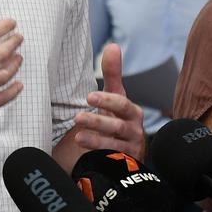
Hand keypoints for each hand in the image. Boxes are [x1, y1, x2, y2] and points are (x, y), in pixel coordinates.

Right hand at [0, 0, 23, 135]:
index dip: (4, 27)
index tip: (11, 24)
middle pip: (1, 53)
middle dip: (13, 43)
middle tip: (18, 39)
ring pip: (3, 75)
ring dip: (14, 64)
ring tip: (18, 58)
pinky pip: (0, 99)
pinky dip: (13, 92)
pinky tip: (18, 86)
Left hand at [72, 43, 145, 158]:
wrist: (125, 153)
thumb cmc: (117, 119)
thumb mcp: (115, 96)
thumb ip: (113, 73)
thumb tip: (113, 46)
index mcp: (132, 112)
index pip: (121, 104)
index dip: (107, 100)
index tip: (89, 96)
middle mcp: (134, 131)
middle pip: (117, 126)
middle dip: (98, 121)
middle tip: (77, 117)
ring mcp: (129, 150)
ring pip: (114, 145)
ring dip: (95, 141)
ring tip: (78, 137)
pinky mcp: (124, 165)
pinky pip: (113, 162)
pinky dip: (101, 158)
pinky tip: (85, 156)